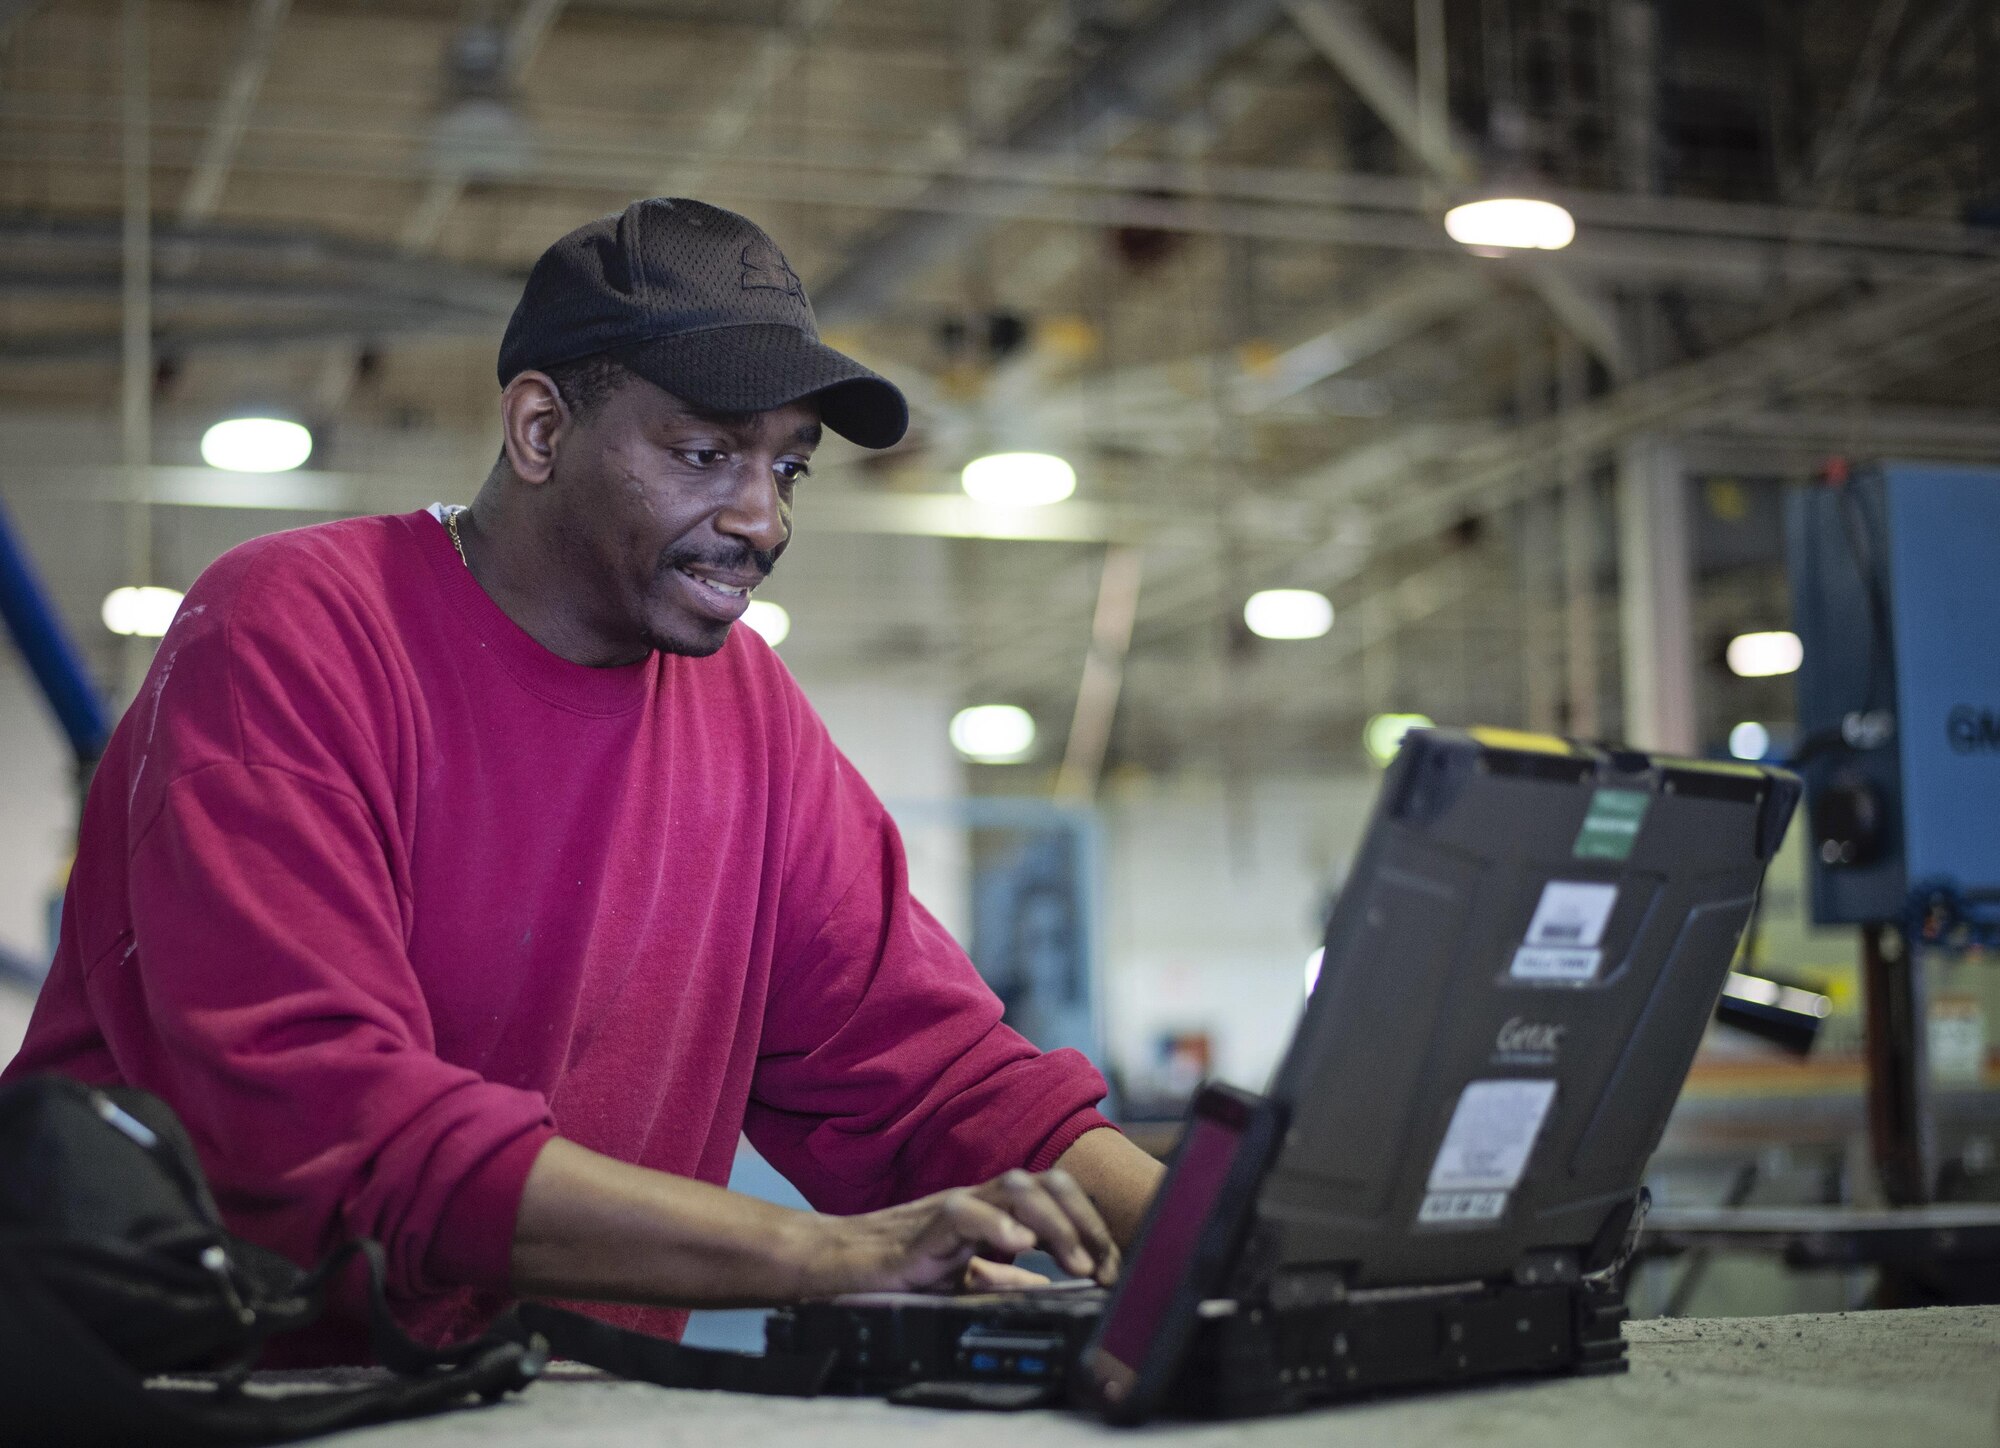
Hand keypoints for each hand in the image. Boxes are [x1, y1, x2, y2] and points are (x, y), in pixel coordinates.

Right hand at [809, 1167, 1120, 1296]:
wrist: (837, 1265)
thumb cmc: (898, 1267)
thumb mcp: (964, 1277)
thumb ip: (1003, 1278)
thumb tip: (1045, 1284)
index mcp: (994, 1211)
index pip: (1056, 1199)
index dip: (1091, 1228)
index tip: (1113, 1269)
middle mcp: (979, 1200)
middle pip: (1045, 1183)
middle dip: (1085, 1221)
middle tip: (1105, 1267)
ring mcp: (953, 1207)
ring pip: (1015, 1187)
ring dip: (1054, 1223)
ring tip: (1076, 1263)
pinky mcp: (924, 1227)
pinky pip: (964, 1212)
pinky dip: (996, 1225)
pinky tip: (1019, 1246)